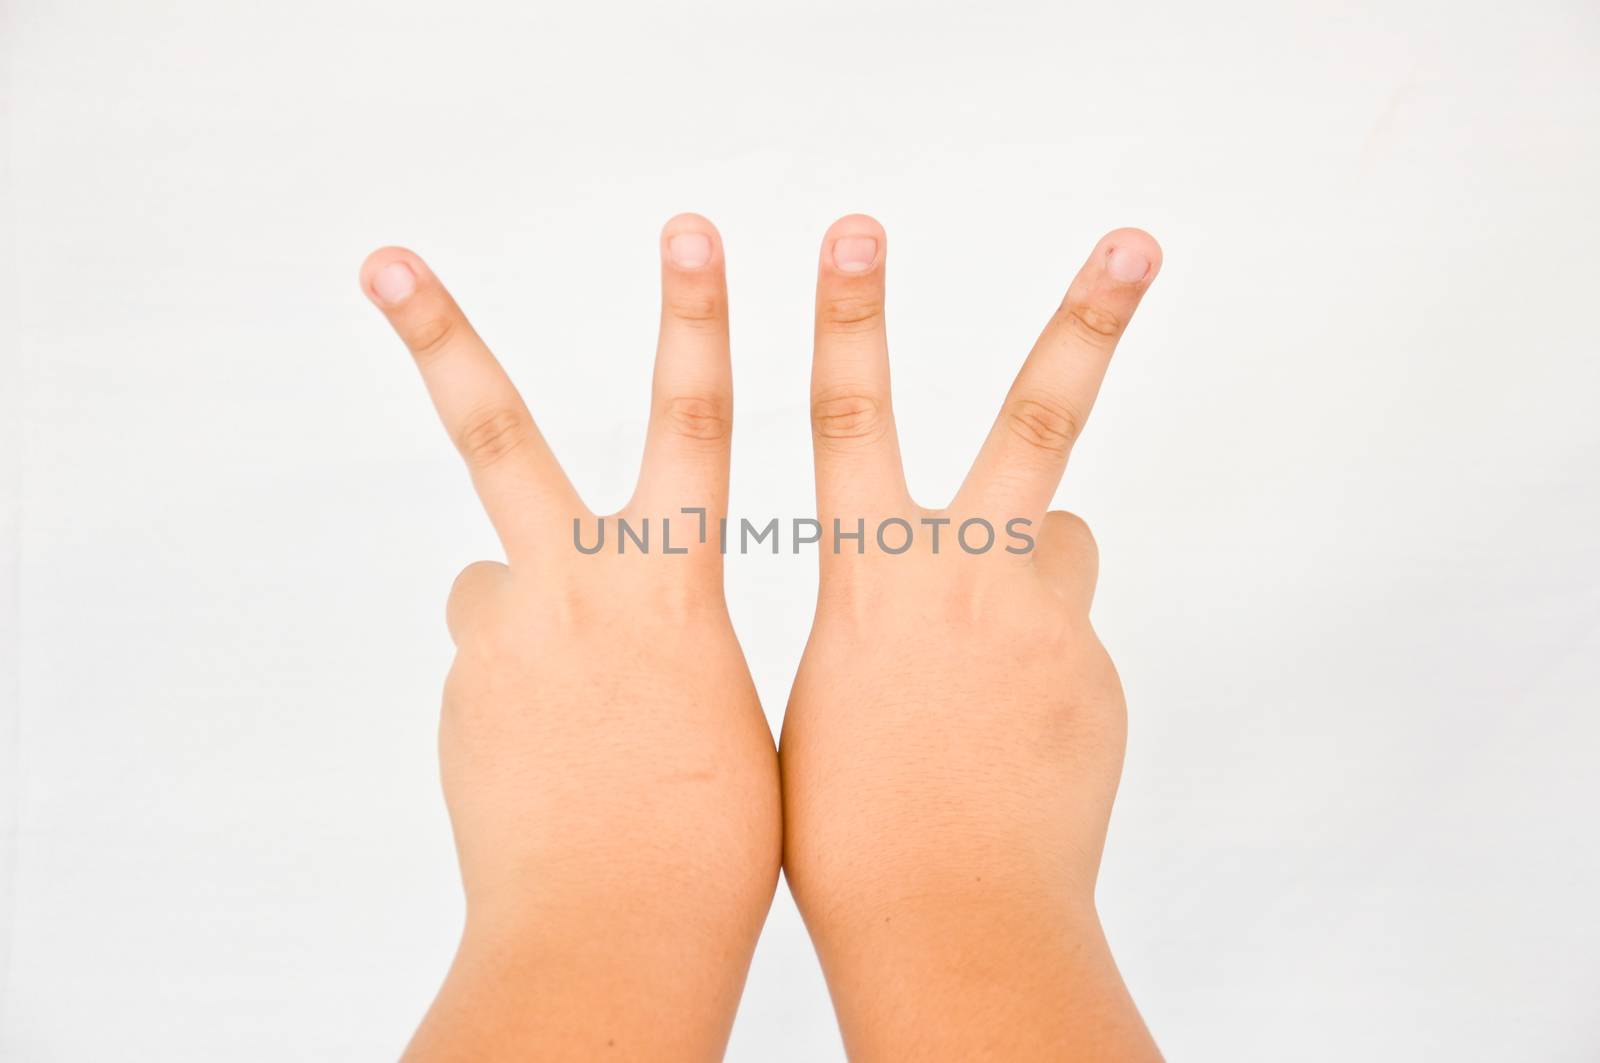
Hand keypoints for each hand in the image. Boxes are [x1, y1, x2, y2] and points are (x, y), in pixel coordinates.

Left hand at [360, 216, 780, 1060]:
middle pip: (497, 432)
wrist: (614, 935)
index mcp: (667, 587)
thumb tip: (625, 619)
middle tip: (385, 259)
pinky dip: (525, 696)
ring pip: (497, 579)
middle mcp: (567, 589)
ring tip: (576, 708)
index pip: (696, 423)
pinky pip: (495, 664)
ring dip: (530, 611)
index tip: (692, 238)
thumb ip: (675, 640)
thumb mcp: (734, 712)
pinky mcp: (463, 696)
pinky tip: (558, 769)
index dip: (696, 321)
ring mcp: (499, 640)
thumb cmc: (717, 836)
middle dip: (443, 336)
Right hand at [780, 216, 1163, 1059]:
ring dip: (1034, 560)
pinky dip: (1043, 668)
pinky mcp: (1096, 676)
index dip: (846, 319)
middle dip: (1086, 318)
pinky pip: (1069, 637)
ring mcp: (1047, 624)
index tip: (852, 236)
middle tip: (1134, 241)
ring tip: (994, 651)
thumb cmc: (848, 826)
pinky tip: (1015, 744)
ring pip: (1061, 541)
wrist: (950, 919)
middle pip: (1036, 418)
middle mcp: (969, 578)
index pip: (846, 420)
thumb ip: (876, 621)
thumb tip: (915, 597)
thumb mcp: (825, 701)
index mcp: (874, 581)